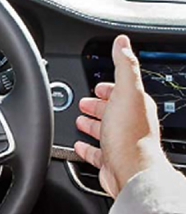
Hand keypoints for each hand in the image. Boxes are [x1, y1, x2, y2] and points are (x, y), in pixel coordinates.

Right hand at [74, 35, 168, 197]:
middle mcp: (129, 124)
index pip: (121, 91)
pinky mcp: (110, 161)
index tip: (97, 85)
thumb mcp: (126, 91)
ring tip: (79, 119)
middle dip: (97, 104)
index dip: (108, 86)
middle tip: (85, 102)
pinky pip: (96, 152)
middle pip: (111, 110)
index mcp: (134, 105)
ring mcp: (120, 143)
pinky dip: (86, 147)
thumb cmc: (129, 135)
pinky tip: (79, 145)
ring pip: (104, 129)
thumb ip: (123, 65)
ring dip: (91, 123)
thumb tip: (122, 41)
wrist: (130, 172)